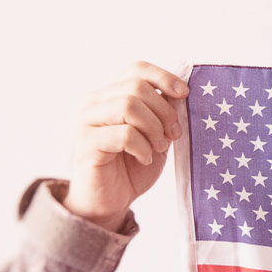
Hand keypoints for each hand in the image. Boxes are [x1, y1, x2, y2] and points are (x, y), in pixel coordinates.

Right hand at [64, 61, 189, 231]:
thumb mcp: (154, 135)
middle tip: (173, 135)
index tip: (184, 94)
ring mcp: (86, 122)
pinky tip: (144, 159)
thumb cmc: (131, 167)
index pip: (136, 69)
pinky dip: (142, 147)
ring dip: (153, 129)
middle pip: (136, 87)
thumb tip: (179, 94)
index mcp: (109, 95)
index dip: (163, 77)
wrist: (109, 202)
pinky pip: (124, 134)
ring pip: (128, 106)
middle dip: (164, 111)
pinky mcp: (87, 144)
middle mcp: (93, 102)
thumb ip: (161, 113)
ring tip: (158, 148)